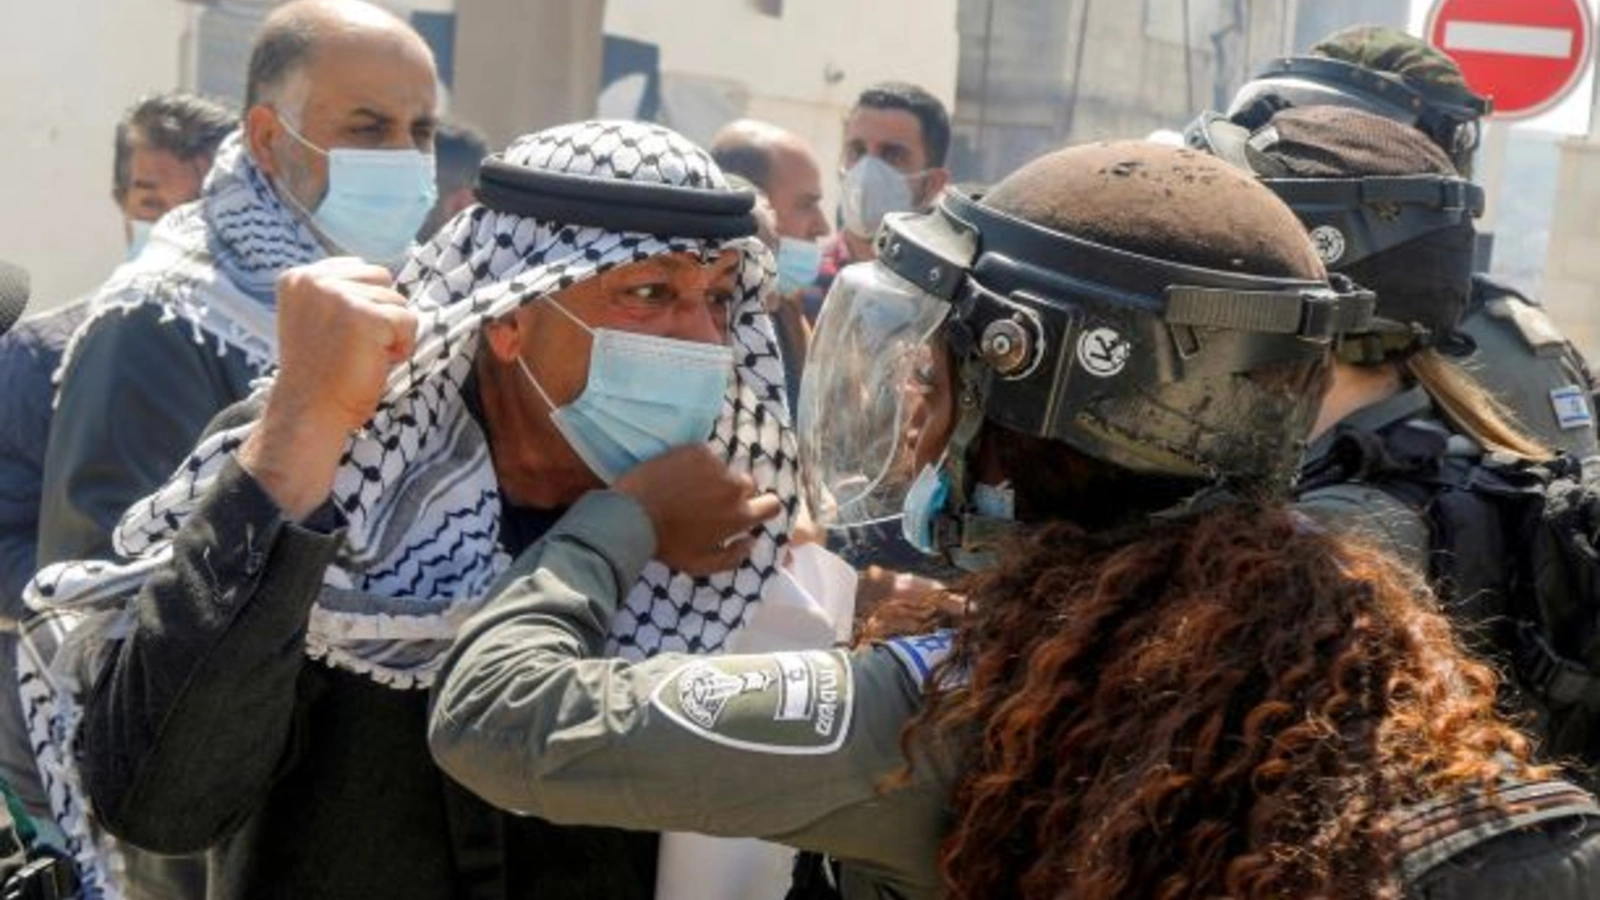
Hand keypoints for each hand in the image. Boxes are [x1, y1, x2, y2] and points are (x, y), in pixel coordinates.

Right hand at [238, 258, 417, 519]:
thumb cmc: (320, 373)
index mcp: (299, 278)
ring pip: (398, 301)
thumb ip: (340, 293)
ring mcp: (340, 296)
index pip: (359, 268)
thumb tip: (385, 277)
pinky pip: (408, 321)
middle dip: (380, 314)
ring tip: (361, 356)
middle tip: (353, 347)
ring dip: (390, 333)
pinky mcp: (366, 316)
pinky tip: (375, 363)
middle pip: (381, 278)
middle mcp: (315, 280)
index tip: (341, 336)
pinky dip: (402, 347)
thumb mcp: (319, 318)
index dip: (364, 305)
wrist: (310, 412)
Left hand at [615, 445, 782, 575]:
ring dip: (713, 477)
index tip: (748, 508)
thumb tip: (751, 542)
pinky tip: (677, 475)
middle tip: (708, 500)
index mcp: (739, 516)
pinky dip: (696, 463)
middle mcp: (734, 487)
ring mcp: (716, 465)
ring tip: (688, 487)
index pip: (772, 504)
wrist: (631, 515)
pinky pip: (706, 455)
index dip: (762, 506)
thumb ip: (733, 558)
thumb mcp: (700, 565)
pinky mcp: (697, 450)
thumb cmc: (666, 545)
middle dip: (733, 492)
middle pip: (747, 484)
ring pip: (724, 469)